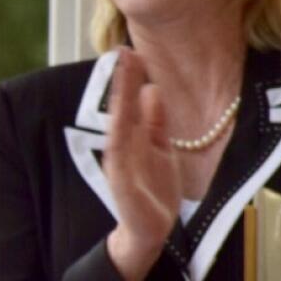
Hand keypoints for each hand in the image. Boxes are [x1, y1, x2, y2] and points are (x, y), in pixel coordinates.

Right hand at [105, 47, 179, 280]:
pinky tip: (123, 112)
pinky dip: (120, 131)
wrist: (151, 229)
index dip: (130, 78)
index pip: (130, 103)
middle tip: (123, 51)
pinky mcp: (121, 180)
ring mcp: (120, 162)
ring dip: (120, 98)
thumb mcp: (161, 148)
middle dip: (122, 80)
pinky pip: (120, 151)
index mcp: (134, 138)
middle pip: (122, 108)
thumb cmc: (154, 190)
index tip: (129, 51)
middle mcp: (123, 146)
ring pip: (119, 123)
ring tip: (123, 73)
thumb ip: (156, 121)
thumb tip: (152, 89)